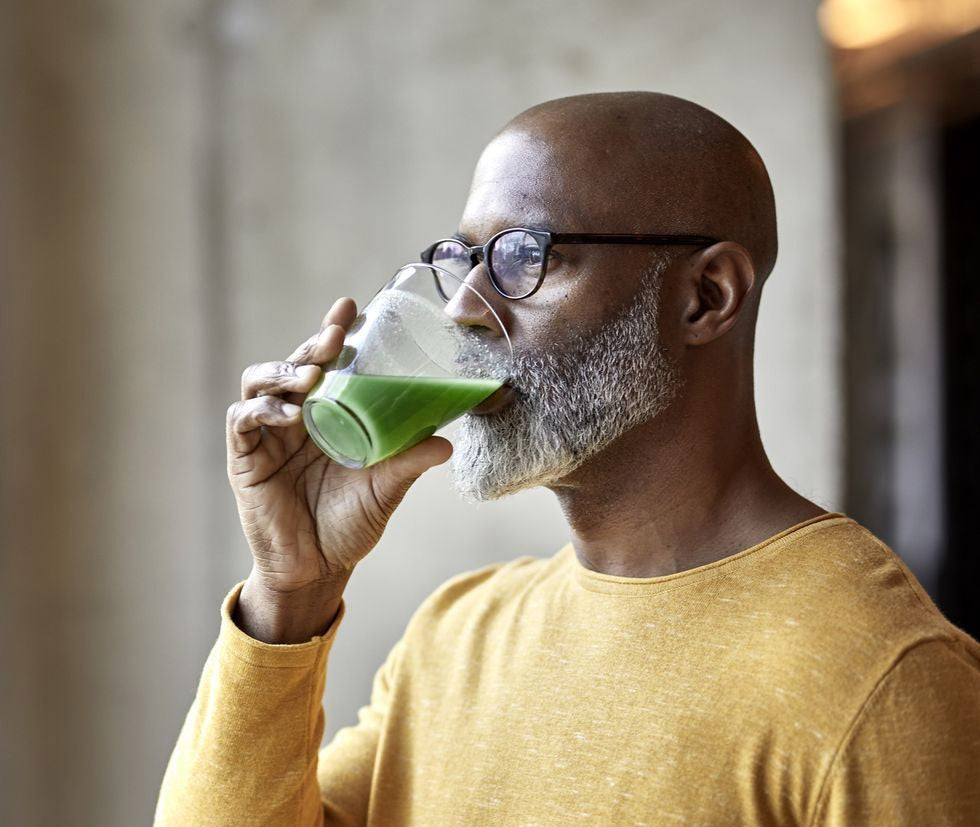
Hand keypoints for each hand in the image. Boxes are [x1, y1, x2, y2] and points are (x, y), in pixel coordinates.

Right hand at [225, 297, 452, 640]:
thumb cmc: (349, 524)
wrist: (317, 570)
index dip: (332, 332)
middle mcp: (294, 417)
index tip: (350, 307)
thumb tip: (448, 442)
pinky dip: (263, 410)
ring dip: (283, 371)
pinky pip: (244, 421)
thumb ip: (409, 462)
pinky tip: (288, 413)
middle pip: (294, 364)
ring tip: (312, 375)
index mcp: (326, 415)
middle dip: (313, 344)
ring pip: (259, 383)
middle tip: (336, 334)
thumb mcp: (385, 488)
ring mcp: (266, 436)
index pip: (326, 363)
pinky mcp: (245, 458)